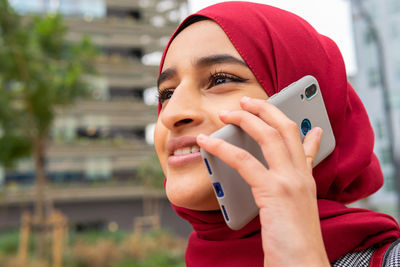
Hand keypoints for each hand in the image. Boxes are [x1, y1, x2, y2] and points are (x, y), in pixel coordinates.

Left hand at [197, 96, 329, 266]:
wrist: (301, 265)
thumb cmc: (293, 245)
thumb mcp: (295, 214)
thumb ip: (287, 196)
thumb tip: (272, 189)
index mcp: (306, 181)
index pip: (307, 146)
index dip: (305, 130)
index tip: (307, 122)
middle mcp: (301, 176)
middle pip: (285, 128)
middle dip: (265, 109)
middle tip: (247, 101)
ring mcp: (290, 181)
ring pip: (268, 135)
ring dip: (245, 119)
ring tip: (226, 113)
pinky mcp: (274, 191)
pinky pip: (244, 160)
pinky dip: (223, 148)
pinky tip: (208, 142)